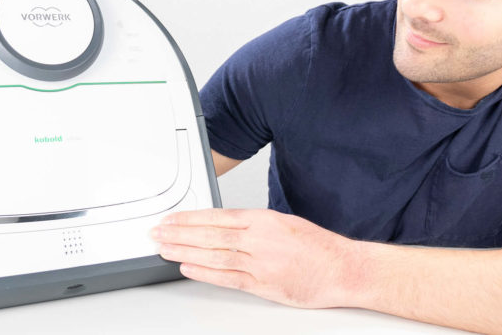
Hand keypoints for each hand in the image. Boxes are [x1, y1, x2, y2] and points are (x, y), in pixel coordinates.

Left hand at [150, 208, 365, 308]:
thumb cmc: (317, 246)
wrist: (343, 268)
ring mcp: (261, 262)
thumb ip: (253, 224)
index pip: (217, 216)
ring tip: (165, 249)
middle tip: (158, 232)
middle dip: (180, 233)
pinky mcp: (264, 285)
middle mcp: (260, 239)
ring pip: (215, 255)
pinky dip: (206, 273)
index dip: (190, 218)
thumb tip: (221, 226)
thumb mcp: (284, 222)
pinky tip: (188, 268)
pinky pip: (229, 278)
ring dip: (186, 251)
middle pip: (211, 234)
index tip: (172, 219)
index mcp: (264, 220)